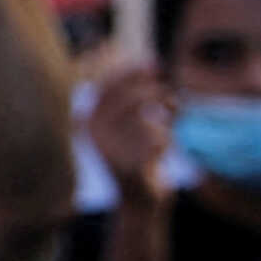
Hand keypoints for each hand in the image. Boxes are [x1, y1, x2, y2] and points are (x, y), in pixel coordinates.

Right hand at [86, 61, 171, 203]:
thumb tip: (146, 60)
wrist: (139, 200)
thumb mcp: (128, 122)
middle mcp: (95, 136)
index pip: (107, 86)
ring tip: (172, 114)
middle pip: (129, 99)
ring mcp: (111, 152)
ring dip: (165, 112)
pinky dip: (168, 138)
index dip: (130, 71)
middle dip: (154, 91)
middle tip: (170, 95)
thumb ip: (131, 92)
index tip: (154, 64)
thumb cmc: (137, 153)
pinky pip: (158, 140)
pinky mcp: (131, 167)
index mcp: (88, 121)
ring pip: (146, 118)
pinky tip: (166, 145)